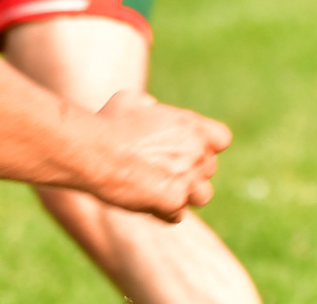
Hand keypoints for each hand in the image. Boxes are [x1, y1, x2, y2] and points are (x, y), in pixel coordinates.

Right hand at [87, 90, 231, 222]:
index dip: (207, 147)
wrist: (95, 151)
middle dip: (190, 173)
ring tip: (159, 192)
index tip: (189, 151)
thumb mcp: (130, 101)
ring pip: (202, 196)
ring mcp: (188, 177)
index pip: (221, 140)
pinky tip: (145, 204)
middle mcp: (196, 151)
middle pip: (209, 170)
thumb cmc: (108, 123)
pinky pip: (177, 215)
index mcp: (191, 126)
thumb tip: (149, 107)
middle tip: (162, 173)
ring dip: (183, 196)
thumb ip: (148, 106)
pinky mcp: (174, 202)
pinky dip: (163, 213)